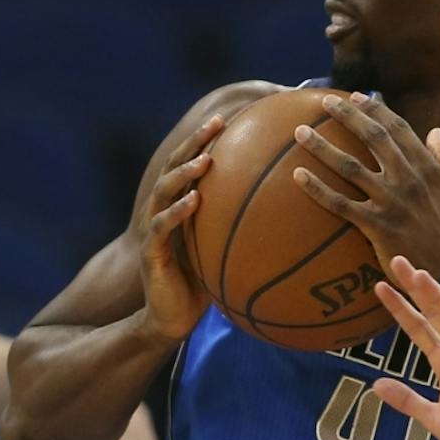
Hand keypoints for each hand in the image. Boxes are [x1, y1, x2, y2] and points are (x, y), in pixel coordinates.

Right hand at [138, 114, 223, 343]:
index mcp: (181, 207)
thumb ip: (244, 231)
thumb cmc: (202, 287)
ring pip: (165, 191)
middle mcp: (164, 211)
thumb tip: (288, 218)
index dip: (208, 140)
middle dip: (195, 141)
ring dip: (184, 172)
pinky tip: (194, 201)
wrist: (170, 321)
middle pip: (176, 165)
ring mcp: (154, 231)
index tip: (233, 118)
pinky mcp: (151, 254)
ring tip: (205, 159)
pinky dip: (177, 212)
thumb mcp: (226, 253)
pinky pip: (162, 228)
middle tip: (217, 122)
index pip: (193, 164)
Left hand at [294, 96, 439, 282]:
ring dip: (322, 146)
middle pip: (373, 137)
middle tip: (324, 103)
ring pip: (350, 166)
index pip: (398, 129)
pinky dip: (317, 189)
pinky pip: (340, 204)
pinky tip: (298, 176)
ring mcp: (391, 202)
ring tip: (300, 131)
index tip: (357, 97)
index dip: (375, 110)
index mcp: (428, 169)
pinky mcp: (376, 226)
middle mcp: (409, 180)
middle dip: (346, 115)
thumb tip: (436, 132)